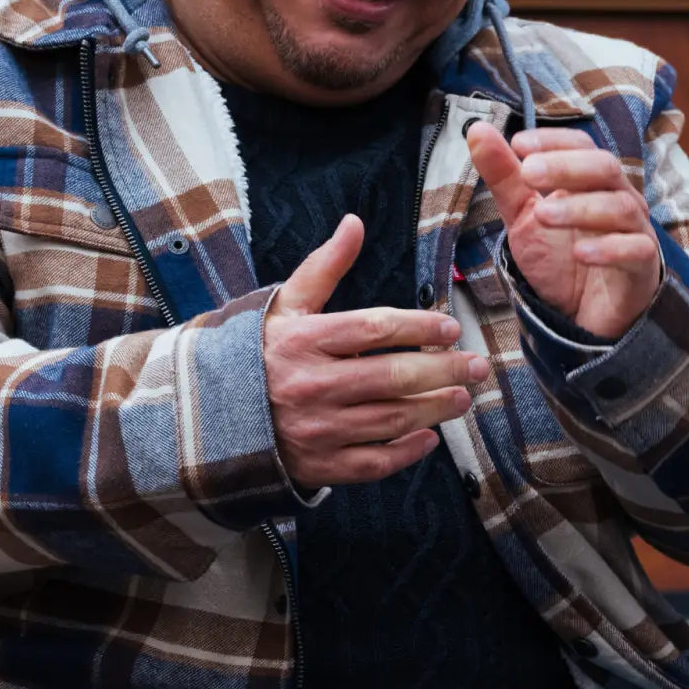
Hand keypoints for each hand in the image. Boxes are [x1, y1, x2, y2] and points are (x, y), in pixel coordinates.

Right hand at [263, 214, 490, 488]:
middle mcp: (310, 385)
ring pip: (390, 420)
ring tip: (462, 396)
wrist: (211, 414)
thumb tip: (355, 223)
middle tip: (477, 366)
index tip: (450, 327)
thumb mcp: (286, 306)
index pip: (374, 329)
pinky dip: (407, 452)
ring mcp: (316, 429)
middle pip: (393, 377)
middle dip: (444, 370)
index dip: (419, 327)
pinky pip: (374, 463)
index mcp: (302, 340)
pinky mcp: (319, 465)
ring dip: (434, 409)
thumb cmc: (260, 352)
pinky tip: (429, 437)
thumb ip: (325, 267)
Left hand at [468, 123, 661, 339]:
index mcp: (593, 182)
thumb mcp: (523, 217)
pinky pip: (635, 250)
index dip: (553, 141)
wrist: (581, 317)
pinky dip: (608, 249)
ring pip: (619, 207)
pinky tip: (580, 253)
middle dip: (565, 166)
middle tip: (528, 172)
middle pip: (604, 167)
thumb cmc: (560, 260)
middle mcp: (619, 199)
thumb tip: (477, 130)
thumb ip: (504, 177)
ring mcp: (635, 231)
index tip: (518, 144)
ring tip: (543, 215)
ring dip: (579, 208)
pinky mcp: (642, 267)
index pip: (582, 145)